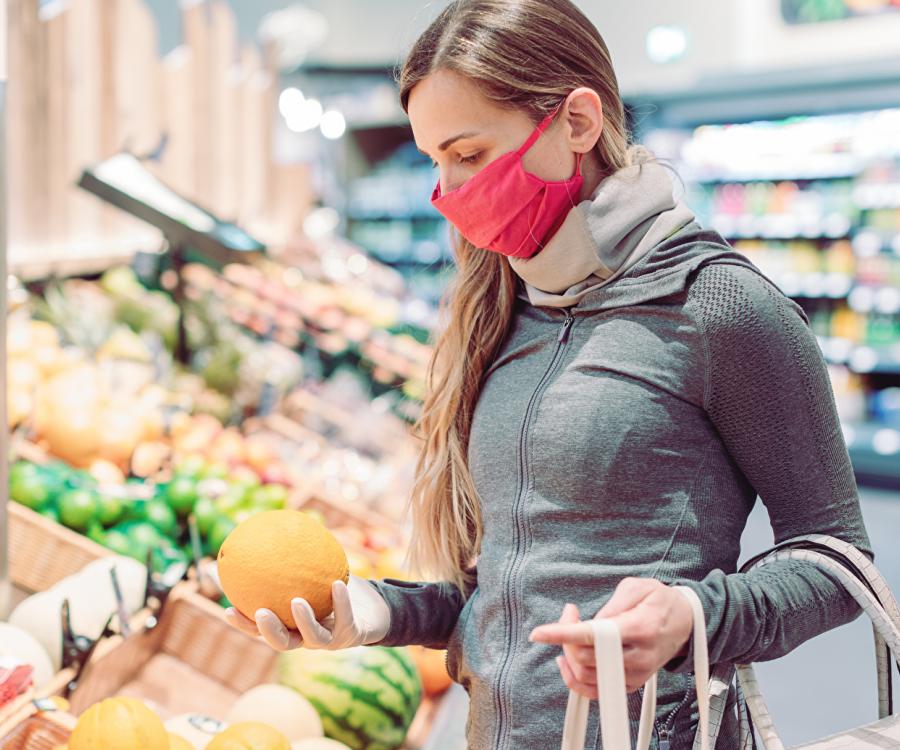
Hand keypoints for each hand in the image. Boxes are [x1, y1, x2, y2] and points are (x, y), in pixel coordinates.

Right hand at [224, 574, 390, 650]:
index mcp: (291, 627)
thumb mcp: (313, 575)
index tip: (228, 609)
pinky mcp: (350, 635)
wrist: (370, 610)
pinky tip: (337, 584)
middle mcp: (306, 638)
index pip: (262, 629)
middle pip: (282, 642)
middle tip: (260, 612)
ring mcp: (328, 640)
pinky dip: (341, 602)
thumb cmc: (333, 589)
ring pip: (312, 638)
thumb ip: (293, 563)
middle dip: (268, 630)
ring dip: (304, 620)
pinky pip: (345, 617)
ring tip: (297, 601)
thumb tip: (269, 533)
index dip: (244, 624)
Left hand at [528, 578, 693, 696]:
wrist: (686, 623)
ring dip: (569, 653)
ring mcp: (635, 674)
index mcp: (639, 628)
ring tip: (570, 631)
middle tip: (569, 613)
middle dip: (565, 635)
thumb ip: (613, 603)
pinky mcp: (631, 684)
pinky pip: (594, 691)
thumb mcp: (639, 587)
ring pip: (586, 676)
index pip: (594, 635)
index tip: (539, 633)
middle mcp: (637, 656)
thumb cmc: (660, 602)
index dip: (564, 634)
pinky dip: (574, 678)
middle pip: (585, 657)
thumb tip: (589, 623)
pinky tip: (568, 658)